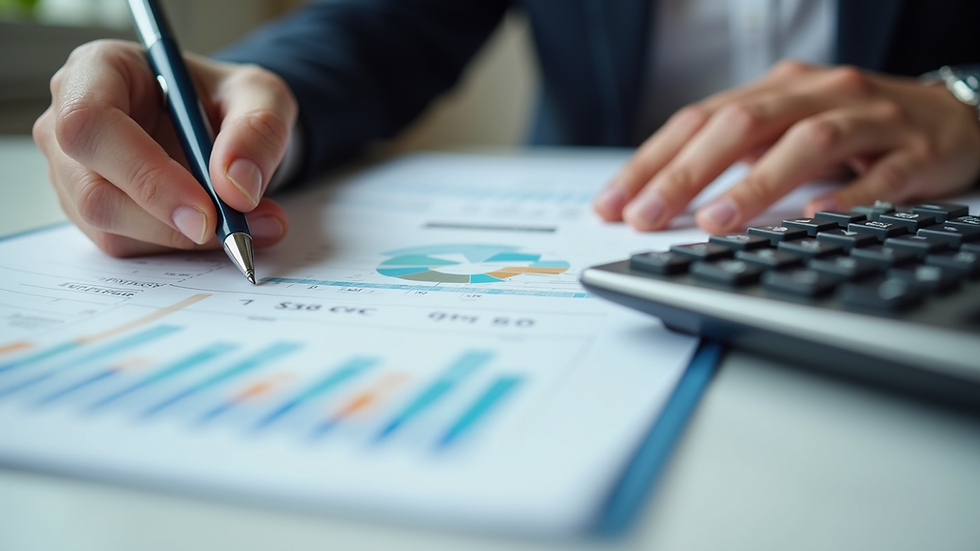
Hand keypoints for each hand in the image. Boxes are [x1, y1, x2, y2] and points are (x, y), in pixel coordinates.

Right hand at [33, 39, 295, 256]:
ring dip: (181, 239)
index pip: (90, 124)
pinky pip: (127, 246)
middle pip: (92, 190)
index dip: (145, 173)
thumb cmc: (228, 99)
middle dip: (165, 221)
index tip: (207, 208)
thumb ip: (259, 130)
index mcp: (97, 70)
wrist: (223, 128)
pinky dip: (179, 247)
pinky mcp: (90, 213)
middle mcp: (68, 122)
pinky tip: (220, 231)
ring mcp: (72, 173)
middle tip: (232, 232)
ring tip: (246, 226)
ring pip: (110, 228)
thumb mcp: (261, 96)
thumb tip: (238, 186)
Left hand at [594, 61, 979, 232]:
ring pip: (805, 143)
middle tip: (645, 216)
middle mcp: (816, 94)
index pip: (698, 119)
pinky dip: (846, 196)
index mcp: (775, 89)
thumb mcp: (785, 129)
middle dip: (686, 174)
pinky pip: (879, 175)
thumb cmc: (852, 128)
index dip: (651, 161)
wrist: (953, 117)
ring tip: (715, 222)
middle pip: (740, 125)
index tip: (612, 203)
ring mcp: (867, 119)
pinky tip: (815, 217)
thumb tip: (658, 196)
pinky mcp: (914, 151)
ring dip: (755, 184)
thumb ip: (732, 154)